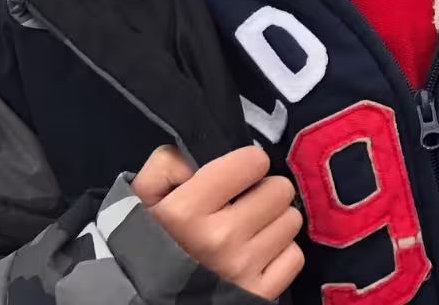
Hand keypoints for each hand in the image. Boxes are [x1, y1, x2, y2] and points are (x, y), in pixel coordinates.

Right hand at [131, 145, 303, 297]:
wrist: (147, 298)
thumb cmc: (150, 240)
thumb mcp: (144, 195)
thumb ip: (169, 162)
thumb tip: (203, 149)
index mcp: (186, 211)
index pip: (254, 161)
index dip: (245, 165)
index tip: (235, 178)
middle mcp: (219, 238)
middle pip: (281, 189)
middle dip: (263, 193)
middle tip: (243, 206)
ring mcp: (242, 268)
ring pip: (291, 220)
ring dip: (273, 223)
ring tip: (248, 232)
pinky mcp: (260, 293)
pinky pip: (294, 256)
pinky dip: (279, 254)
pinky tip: (256, 256)